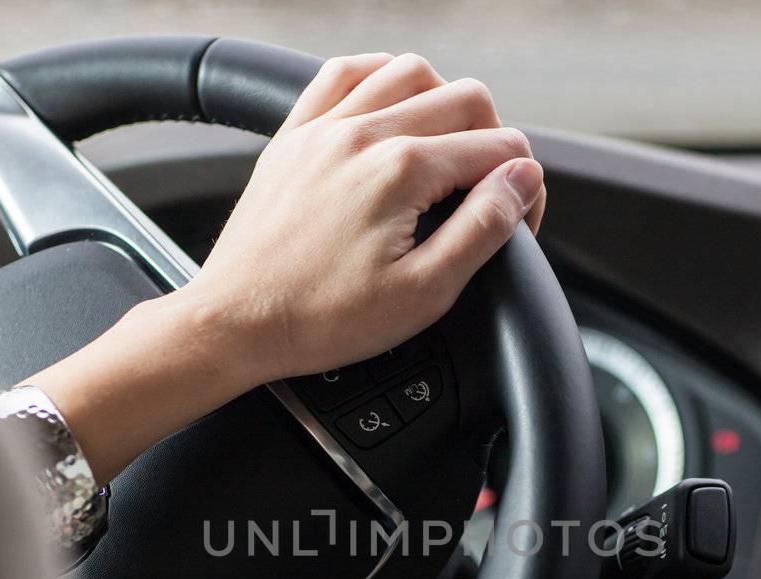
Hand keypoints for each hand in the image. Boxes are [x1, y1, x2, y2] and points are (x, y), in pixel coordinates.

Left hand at [26, 53, 544, 483]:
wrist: (236, 324)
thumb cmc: (320, 320)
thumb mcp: (424, 292)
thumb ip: (484, 228)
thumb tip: (522, 180)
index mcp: (401, 170)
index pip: (500, 148)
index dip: (524, 188)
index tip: (516, 223)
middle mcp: (363, 133)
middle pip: (465, 98)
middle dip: (495, 142)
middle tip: (489, 193)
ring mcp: (324, 128)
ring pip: (410, 71)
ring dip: (443, 102)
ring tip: (448, 152)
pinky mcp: (294, 136)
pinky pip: (345, 73)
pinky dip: (380, 81)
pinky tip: (391, 112)